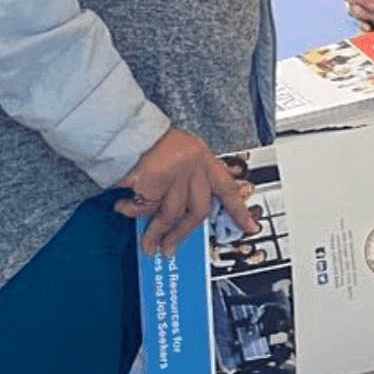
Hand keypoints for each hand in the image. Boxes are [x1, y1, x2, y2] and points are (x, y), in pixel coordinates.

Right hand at [115, 128, 256, 255]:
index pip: (227, 187)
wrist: (124, 126)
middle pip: (198, 210)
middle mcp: (194, 164)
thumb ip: (186, 180)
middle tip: (171, 247)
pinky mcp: (156, 180)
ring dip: (157, 233)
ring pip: (172, 214)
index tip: (249, 227)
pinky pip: (147, 207)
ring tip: (148, 243)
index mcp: (202, 157)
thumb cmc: (147, 139)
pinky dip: (134, 211)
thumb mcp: (177, 154)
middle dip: (183, 233)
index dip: (238, 211)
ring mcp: (176, 172)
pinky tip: (125, 206)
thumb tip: (182, 216)